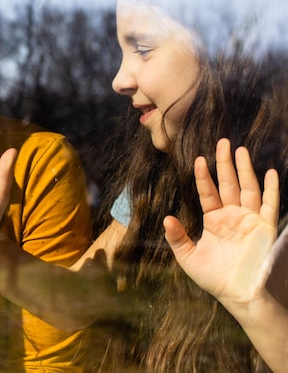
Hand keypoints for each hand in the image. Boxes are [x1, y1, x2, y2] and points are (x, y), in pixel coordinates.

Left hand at [164, 138, 279, 307]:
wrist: (237, 294)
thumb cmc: (214, 277)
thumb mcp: (188, 257)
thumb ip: (177, 237)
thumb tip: (167, 218)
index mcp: (214, 220)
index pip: (208, 192)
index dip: (203, 176)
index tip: (197, 159)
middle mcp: (233, 215)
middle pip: (228, 183)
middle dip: (225, 163)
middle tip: (222, 142)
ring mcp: (250, 220)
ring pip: (248, 188)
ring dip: (245, 169)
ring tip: (240, 150)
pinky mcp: (265, 228)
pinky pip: (270, 205)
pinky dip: (270, 189)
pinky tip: (268, 172)